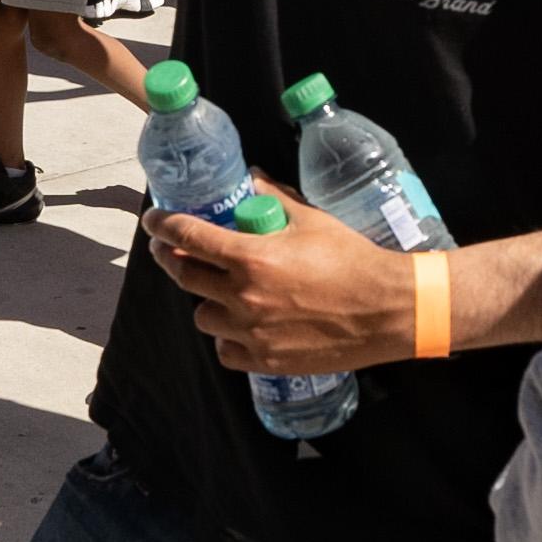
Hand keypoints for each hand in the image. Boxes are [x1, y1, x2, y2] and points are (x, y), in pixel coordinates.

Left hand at [145, 185, 415, 372]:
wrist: (387, 310)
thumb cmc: (354, 261)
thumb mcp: (313, 221)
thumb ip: (275, 200)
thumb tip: (252, 182)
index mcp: (252, 256)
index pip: (189, 236)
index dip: (163, 225)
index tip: (154, 221)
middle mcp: (244, 296)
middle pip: (185, 276)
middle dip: (173, 260)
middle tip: (174, 252)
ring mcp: (252, 331)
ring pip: (203, 316)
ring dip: (206, 301)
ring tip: (221, 293)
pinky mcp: (265, 359)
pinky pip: (225, 350)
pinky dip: (228, 338)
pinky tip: (241, 326)